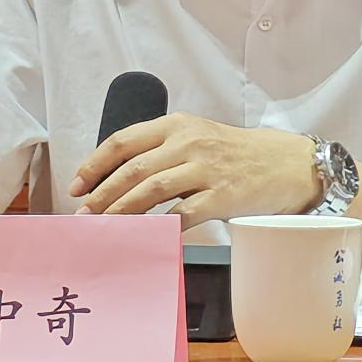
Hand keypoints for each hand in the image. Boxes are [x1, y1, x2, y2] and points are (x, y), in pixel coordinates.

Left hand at [69, 113, 319, 228]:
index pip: (123, 141)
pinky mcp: (222, 195)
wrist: (284, 163)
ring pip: (151, 190)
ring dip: (122, 211)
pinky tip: (145, 237)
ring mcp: (206, 169)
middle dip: (101, 193)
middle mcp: (189, 142)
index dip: (95, 164)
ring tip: (104, 227)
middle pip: (133, 168)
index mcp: (177, 124)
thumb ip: (160, 149)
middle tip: (83, 214)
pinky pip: (183, 214)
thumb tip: (113, 178)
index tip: (77, 185)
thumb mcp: (196, 136)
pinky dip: (160, 227)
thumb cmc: (234, 153)